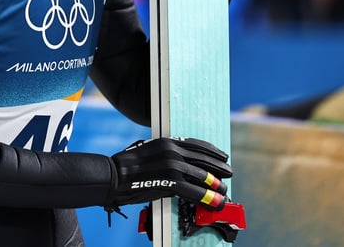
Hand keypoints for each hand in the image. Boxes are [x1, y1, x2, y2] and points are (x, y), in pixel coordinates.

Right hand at [107, 137, 231, 211]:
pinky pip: (193, 191)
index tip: (223, 156)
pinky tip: (213, 201)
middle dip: (219, 168)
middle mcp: (173, 150)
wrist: (113, 176)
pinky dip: (206, 197)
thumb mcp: (149, 151)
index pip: (197, 145)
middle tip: (229, 174)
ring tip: (224, 191)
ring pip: (202, 176)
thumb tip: (180, 163)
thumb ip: (166, 154)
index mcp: (168, 141)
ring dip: (216, 185)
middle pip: (204, 159)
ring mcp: (172, 166)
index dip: (213, 152)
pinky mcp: (170, 182)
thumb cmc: (127, 166)